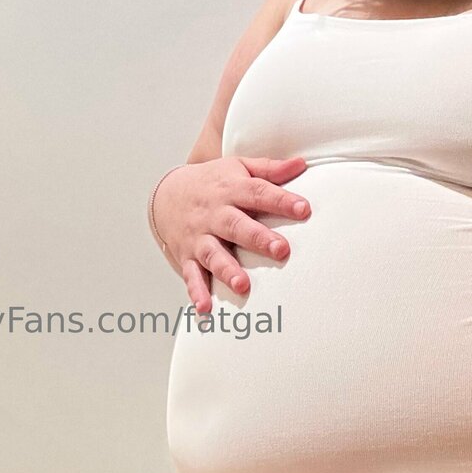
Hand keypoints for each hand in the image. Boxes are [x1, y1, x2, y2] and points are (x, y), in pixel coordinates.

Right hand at [152, 155, 310, 312]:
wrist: (167, 194)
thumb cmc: (213, 182)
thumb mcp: (239, 167)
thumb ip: (269, 169)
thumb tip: (301, 164)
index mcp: (230, 190)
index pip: (258, 193)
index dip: (281, 200)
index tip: (304, 209)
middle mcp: (214, 214)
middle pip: (236, 226)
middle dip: (258, 238)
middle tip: (281, 250)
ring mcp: (200, 237)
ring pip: (213, 254)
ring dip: (227, 270)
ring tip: (243, 285)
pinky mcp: (188, 256)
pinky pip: (191, 275)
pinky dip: (197, 291)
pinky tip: (206, 308)